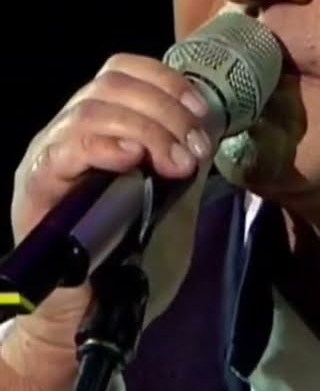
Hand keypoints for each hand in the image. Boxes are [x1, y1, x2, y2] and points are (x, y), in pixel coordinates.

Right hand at [0, 53, 213, 390]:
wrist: (91, 319)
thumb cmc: (127, 264)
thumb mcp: (170, 204)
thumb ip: (184, 165)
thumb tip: (211, 127)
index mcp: (103, 128)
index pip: (124, 71)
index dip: (166, 81)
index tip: (203, 112)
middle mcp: (70, 132)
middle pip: (112, 83)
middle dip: (166, 108)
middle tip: (196, 148)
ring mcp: (51, 156)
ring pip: (93, 108)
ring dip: (147, 128)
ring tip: (176, 164)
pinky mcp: (37, 186)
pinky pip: (64, 148)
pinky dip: (104, 145)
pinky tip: (133, 161)